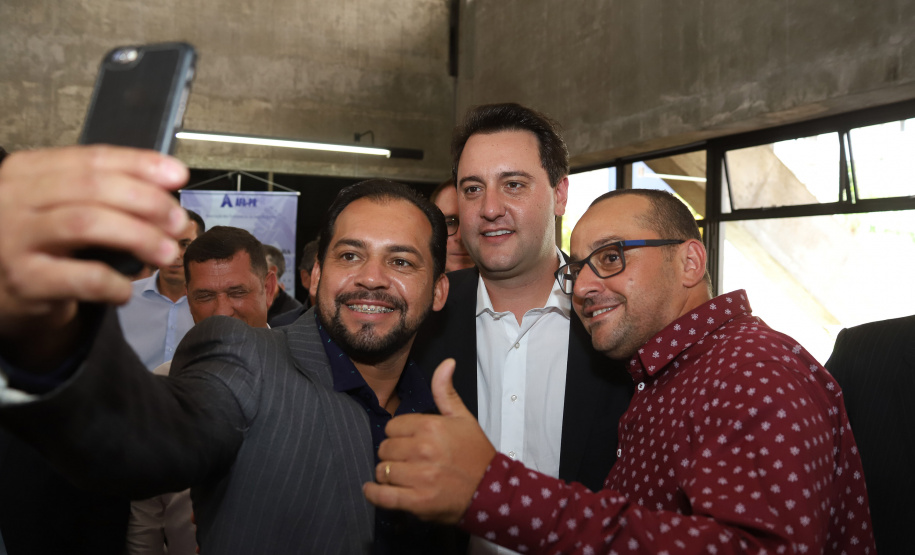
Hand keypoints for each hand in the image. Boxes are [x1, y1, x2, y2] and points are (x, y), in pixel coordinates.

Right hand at [0, 146, 188, 346]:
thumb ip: (107, 192)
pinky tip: (126, 289)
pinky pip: (81, 277)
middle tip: (177, 221)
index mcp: (28, 170)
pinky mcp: (23, 280)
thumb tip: (166, 187)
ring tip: (166, 252)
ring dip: (138, 237)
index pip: (92, 157)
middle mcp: (14, 198)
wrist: (3, 292)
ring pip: (87, 224)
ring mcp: (13, 238)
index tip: (177, 176)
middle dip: (146, 202)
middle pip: (92, 187)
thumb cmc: (43, 244)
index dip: (141, 165)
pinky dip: (114, 282)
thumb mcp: (65, 207)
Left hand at [363, 358, 495, 522]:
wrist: (491, 490)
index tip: (407, 442)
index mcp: (430, 426)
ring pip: (382, 471)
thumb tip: (446, 362)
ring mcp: (419, 477)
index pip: (392, 427)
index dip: (398, 435)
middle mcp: (423, 449)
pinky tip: (372, 489)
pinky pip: (383, 496)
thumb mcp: (463, 418)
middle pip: (385, 449)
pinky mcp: (417, 501)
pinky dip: (373, 493)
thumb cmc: (475, 453)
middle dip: (391, 454)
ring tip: (398, 477)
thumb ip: (446, 391)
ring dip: (386, 474)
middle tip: (405, 461)